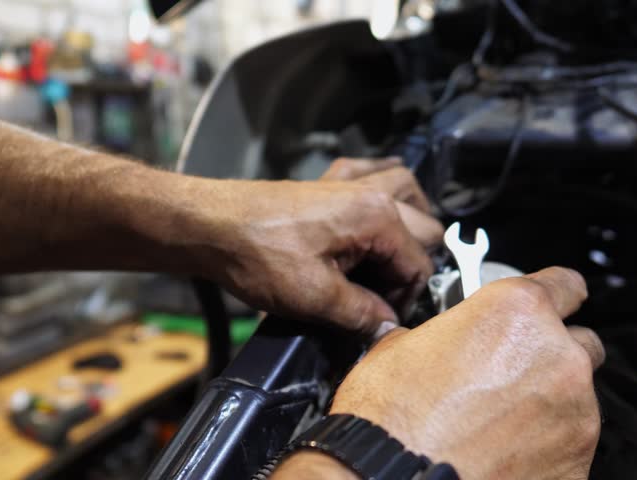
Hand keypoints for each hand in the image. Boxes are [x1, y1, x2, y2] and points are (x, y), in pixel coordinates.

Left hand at [192, 163, 438, 334]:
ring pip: (407, 191)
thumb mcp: (316, 297)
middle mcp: (372, 192)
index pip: (418, 265)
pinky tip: (379, 200)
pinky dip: (382, 186)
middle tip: (381, 297)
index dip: (404, 300)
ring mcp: (349, 182)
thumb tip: (388, 327)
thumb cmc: (260, 258)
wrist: (212, 225)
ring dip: (412, 221)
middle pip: (424, 229)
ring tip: (396, 255)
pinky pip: (370, 170)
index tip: (378, 321)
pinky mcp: (327, 181)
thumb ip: (361, 314)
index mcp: (378, 217)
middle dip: (410, 266)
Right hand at [329, 267, 603, 478]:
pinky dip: (546, 446)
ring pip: (576, 397)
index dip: (554, 294)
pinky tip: (505, 452)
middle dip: (551, 354)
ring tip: (498, 421)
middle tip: (509, 371)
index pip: (566, 284)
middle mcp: (558, 358)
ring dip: (547, 402)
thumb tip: (424, 341)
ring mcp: (575, 415)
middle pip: (579, 343)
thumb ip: (433, 334)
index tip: (547, 306)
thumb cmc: (393, 419)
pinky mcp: (577, 465)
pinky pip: (569, 446)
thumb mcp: (396, 348)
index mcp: (519, 313)